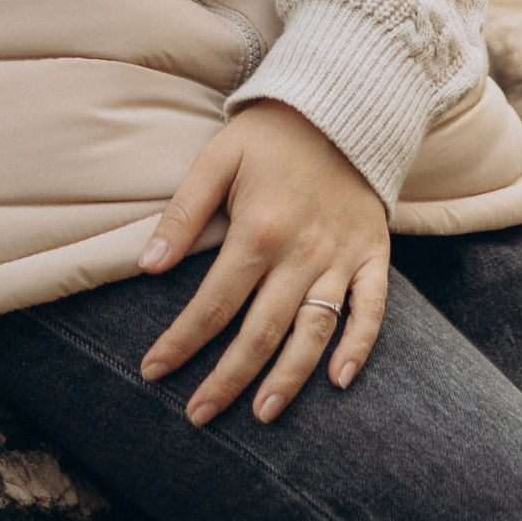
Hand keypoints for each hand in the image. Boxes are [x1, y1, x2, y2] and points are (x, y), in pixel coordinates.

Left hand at [137, 102, 391, 424]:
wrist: (342, 105)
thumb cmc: (270, 135)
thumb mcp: (217, 159)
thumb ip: (183, 214)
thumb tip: (148, 266)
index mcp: (259, 231)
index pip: (213, 304)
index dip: (181, 341)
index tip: (153, 371)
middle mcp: (302, 254)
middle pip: (260, 331)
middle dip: (227, 379)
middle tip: (198, 415)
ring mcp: (341, 257)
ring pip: (313, 332)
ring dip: (289, 378)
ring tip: (262, 414)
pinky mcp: (372, 254)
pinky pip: (371, 308)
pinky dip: (359, 344)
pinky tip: (339, 379)